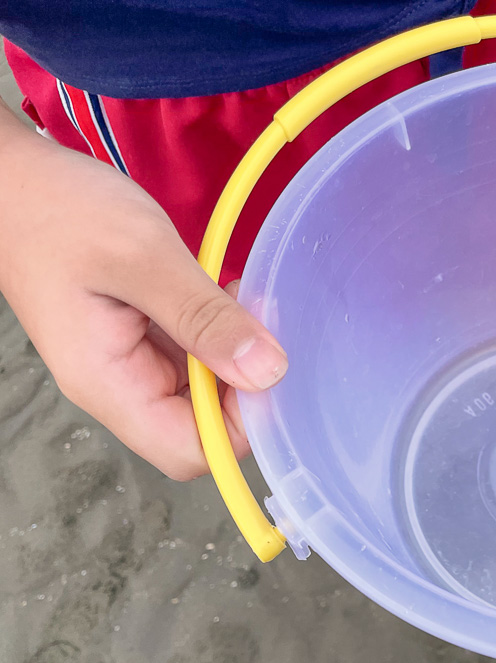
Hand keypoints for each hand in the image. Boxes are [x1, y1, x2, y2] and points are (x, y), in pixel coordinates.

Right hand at [0, 107, 287, 479]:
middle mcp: (120, 386)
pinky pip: (192, 356)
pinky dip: (219, 332)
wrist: (16, 179)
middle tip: (260, 321)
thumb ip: (204, 317)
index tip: (271, 368)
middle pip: (201, 426)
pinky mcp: (140, 338)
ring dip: (234, 352)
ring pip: (203, 390)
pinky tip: (225, 295)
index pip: (189, 450)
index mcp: (109, 384)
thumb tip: (268, 372)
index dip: (240, 426)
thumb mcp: (144, 257)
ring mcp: (130, 363)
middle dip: (244, 382)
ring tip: (241, 299)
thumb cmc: (62, 211)